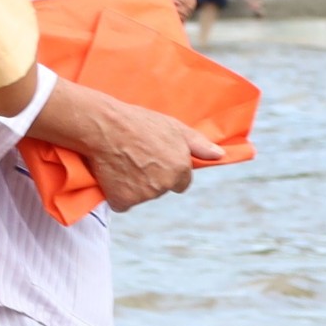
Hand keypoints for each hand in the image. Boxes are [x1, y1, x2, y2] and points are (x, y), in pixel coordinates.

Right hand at [80, 87, 217, 210]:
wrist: (105, 127)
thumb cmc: (140, 123)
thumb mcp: (174, 127)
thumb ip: (199, 145)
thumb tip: (220, 156)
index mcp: (180, 169)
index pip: (181, 183)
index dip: (168, 171)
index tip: (155, 160)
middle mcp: (165, 185)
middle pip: (160, 188)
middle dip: (151, 177)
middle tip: (136, 157)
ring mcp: (144, 195)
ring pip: (142, 196)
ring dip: (134, 185)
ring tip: (123, 162)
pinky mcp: (123, 201)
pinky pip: (122, 203)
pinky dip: (116, 193)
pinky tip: (112, 174)